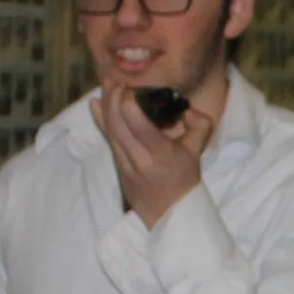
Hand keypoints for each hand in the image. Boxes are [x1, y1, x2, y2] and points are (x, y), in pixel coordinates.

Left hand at [89, 87, 213, 227]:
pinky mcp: (117, 165)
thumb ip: (199, 124)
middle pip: (118, 124)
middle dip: (113, 99)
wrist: (168, 212)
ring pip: (110, 129)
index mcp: (161, 153)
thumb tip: (185, 107)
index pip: (139, 125)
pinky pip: (107, 138)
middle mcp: (139, 158)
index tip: (131, 88)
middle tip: (117, 81)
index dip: (128, 104)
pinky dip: (100, 119)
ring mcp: (125, 163)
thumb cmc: (184, 178)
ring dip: (105, 105)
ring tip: (107, 85)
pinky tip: (95, 104)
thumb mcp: (197, 150)